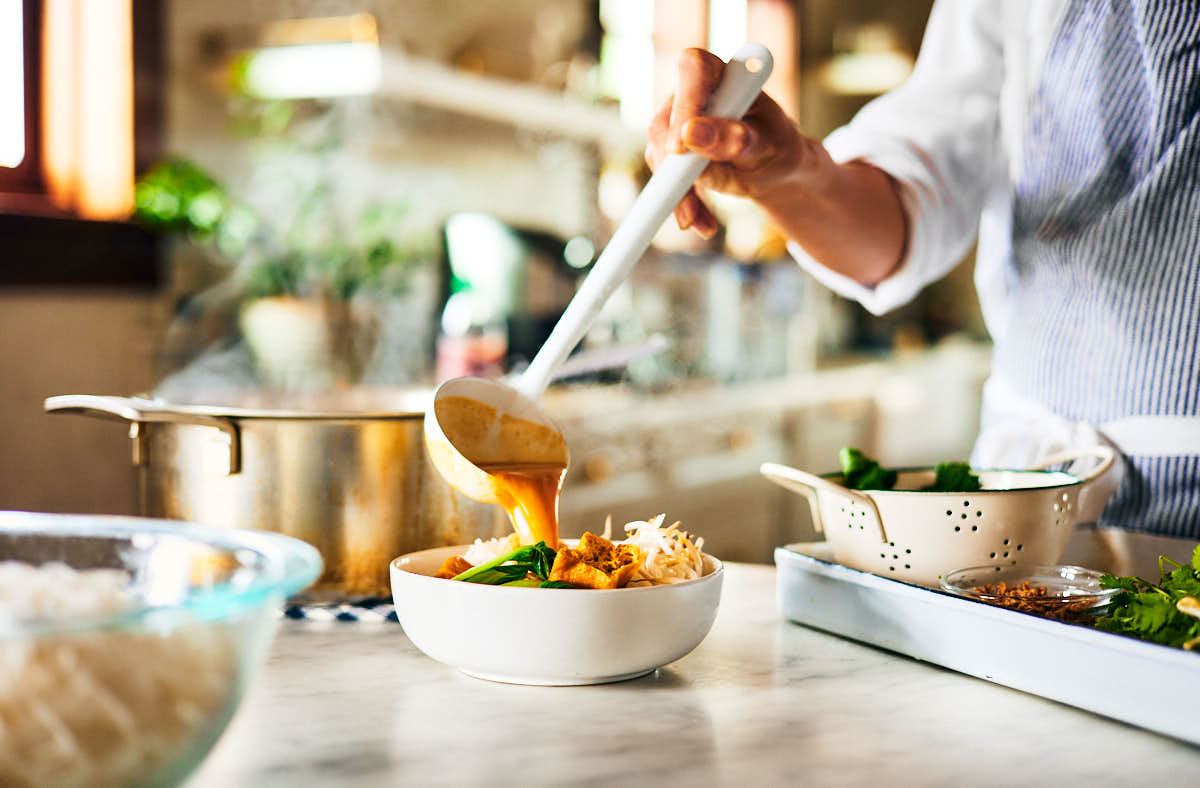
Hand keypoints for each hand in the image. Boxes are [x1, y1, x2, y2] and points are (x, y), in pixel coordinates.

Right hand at [645, 48, 830, 238]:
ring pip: (659, 154)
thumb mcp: (765, 146)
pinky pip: (665, 177)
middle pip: (665, 119)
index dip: (683, 104)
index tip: (681, 145)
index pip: (694, 70)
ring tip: (703, 223)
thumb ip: (733, 140)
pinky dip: (682, 203)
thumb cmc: (778, 148)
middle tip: (689, 198)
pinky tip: (701, 222)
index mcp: (724, 74)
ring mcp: (679, 121)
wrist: (776, 170)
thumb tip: (690, 135)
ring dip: (678, 193)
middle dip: (675, 165)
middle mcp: (695, 92)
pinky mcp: (672, 150)